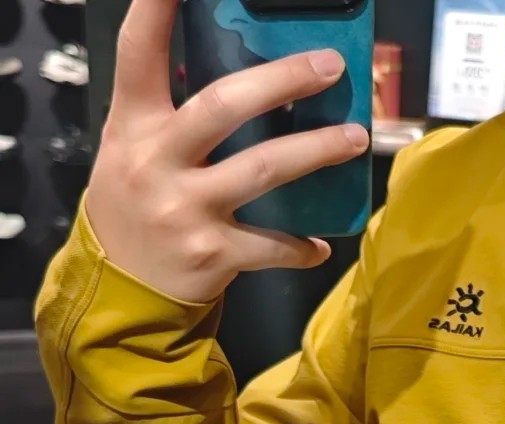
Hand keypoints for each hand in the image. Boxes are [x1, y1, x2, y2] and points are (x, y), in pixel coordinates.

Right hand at [85, 0, 369, 302]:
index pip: (138, 53)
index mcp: (134, 123)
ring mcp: (186, 207)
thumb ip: (174, 115)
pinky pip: (272, 246)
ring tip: (355, 139)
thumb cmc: (137, 204)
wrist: (121, 287)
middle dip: (282, 81)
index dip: (155, 11)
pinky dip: (302, 247)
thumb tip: (248, 84)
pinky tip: (322, 245)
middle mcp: (157, 159)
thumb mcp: (134, 148)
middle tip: (329, 66)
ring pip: (264, 169)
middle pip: (223, 105)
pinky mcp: (212, 253)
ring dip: (317, 151)